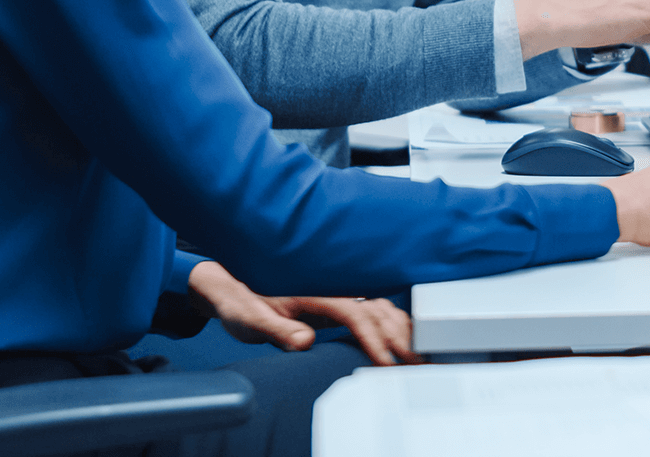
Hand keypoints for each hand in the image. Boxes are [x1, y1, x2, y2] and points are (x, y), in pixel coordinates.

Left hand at [186, 261, 421, 365]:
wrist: (232, 285)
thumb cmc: (241, 302)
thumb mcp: (250, 319)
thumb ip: (277, 330)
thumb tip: (305, 340)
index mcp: (314, 292)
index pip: (355, 313)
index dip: (373, 337)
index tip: (385, 361)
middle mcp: (331, 290)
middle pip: (376, 309)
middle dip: (398, 336)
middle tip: (415, 363)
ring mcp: (336, 295)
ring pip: (380, 307)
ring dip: (401, 329)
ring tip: (417, 354)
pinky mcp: (337, 303)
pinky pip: (373, 310)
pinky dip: (393, 323)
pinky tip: (403, 337)